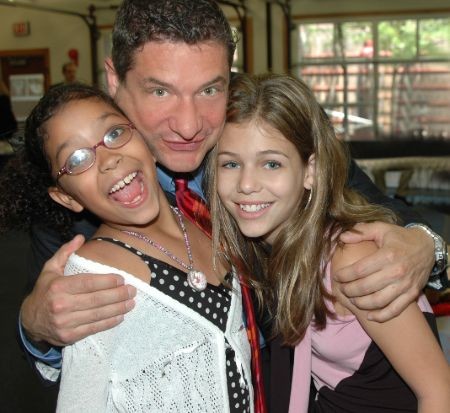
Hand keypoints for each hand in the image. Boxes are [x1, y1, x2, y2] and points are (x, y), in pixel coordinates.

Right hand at [20, 235, 135, 346]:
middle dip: (118, 295)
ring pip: (98, 315)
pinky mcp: (69, 336)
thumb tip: (80, 237)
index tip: (122, 279)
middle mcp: (61, 305)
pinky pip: (93, 328)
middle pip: (96, 299)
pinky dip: (109, 323)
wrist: (29, 320)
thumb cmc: (45, 291)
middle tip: (132, 290)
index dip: (107, 281)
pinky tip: (120, 316)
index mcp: (58, 287)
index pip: (88, 283)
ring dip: (118, 309)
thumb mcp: (50, 269)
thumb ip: (65, 252)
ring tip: (131, 302)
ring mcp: (65, 323)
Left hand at [334, 222, 433, 321]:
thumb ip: (361, 232)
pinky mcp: (412, 294)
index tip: (337, 276)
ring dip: (361, 303)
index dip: (345, 275)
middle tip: (342, 289)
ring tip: (352, 300)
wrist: (428, 247)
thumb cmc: (400, 238)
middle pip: (366, 287)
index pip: (359, 270)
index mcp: (387, 255)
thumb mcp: (381, 229)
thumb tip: (342, 237)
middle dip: (349, 290)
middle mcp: (396, 272)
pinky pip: (395, 310)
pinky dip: (381, 316)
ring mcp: (405, 285)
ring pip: (378, 301)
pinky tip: (369, 316)